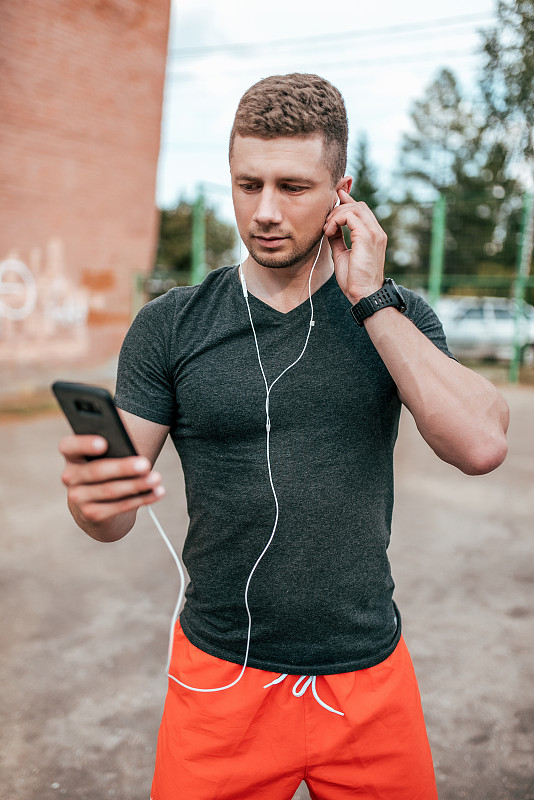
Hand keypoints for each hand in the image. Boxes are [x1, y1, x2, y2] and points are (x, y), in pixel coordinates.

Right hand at [59, 434, 164, 531]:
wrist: (97, 511)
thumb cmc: (107, 474)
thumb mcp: (106, 459)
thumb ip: (115, 450)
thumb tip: (134, 452)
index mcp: (73, 456)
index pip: (69, 446)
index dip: (84, 444)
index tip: (104, 443)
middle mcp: (70, 477)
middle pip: (96, 471)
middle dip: (123, 468)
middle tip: (145, 464)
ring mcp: (78, 498)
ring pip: (110, 490)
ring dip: (136, 484)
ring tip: (155, 478)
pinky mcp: (91, 515)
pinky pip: (119, 506)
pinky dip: (141, 499)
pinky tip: (157, 492)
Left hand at [323, 188, 386, 304]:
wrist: (364, 294)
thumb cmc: (354, 279)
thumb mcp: (342, 254)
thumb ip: (338, 239)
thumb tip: (330, 228)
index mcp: (373, 235)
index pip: (362, 210)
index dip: (347, 201)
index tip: (334, 199)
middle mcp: (377, 232)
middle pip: (358, 205)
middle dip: (339, 208)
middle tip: (326, 223)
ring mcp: (374, 233)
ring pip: (354, 207)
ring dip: (336, 214)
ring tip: (327, 229)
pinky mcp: (367, 237)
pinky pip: (350, 216)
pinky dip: (336, 220)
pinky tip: (329, 231)